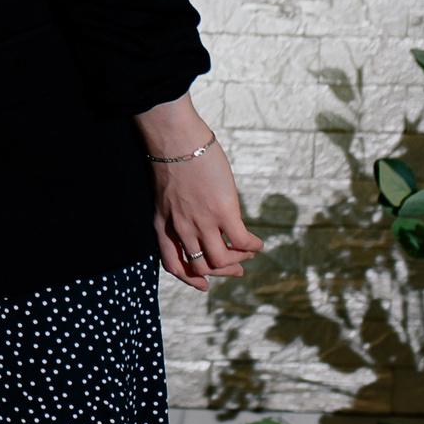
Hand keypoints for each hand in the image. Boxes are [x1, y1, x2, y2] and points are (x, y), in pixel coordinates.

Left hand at [135, 94, 261, 291]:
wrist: (176, 139)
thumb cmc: (172, 158)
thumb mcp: (166, 194)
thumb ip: (177, 211)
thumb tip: (199, 219)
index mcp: (164, 225)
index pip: (173, 265)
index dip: (190, 279)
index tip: (204, 285)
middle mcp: (182, 228)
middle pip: (202, 267)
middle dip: (222, 272)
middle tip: (237, 269)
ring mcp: (202, 222)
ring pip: (223, 261)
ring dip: (238, 260)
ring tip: (247, 252)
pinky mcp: (223, 212)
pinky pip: (243, 242)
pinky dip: (253, 247)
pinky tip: (258, 243)